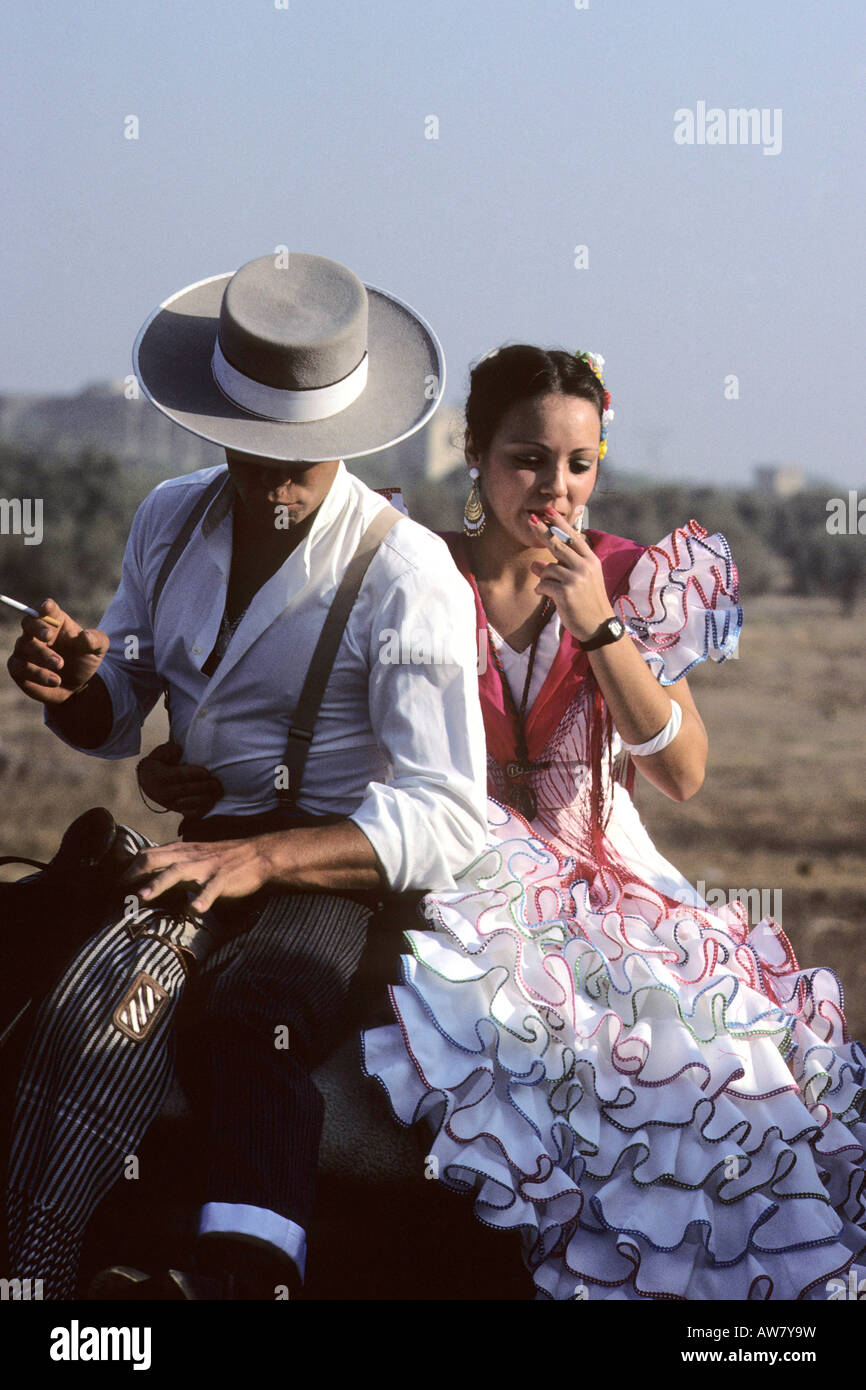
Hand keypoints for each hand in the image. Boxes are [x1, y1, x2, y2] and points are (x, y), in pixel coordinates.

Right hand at [6, 598, 108, 703]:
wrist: (77, 686)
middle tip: (48, 636)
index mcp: (55, 621)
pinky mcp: (18, 667)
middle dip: (37, 628)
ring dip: (42, 655)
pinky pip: (19, 667)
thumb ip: (95, 640)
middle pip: (29, 623)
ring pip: (25, 646)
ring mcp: (25, 649)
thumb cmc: (84, 660)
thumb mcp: (97, 649)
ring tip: (61, 665)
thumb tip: (86, 635)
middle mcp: (36, 632)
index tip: (47, 607)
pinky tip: (55, 680)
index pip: (47, 609)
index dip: (45, 607)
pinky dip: (37, 674)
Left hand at [121, 836, 273, 912]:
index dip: (129, 869)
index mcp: (181, 851)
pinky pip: (211, 888)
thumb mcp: (195, 856)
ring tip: (145, 896)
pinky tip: (196, 909)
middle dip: (135, 873)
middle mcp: (190, 856)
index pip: (148, 854)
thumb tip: (148, 875)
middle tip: (120, 890)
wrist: (258, 854)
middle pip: (156, 858)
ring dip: (159, 882)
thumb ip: (173, 863)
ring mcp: (206, 867)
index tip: (114, 885)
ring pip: (178, 870)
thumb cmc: (224, 859)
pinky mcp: (223, 878)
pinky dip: (203, 898)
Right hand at [138, 741, 223, 816]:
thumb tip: (179, 750)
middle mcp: (164, 792)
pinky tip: (212, 803)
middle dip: (204, 786)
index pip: (178, 776)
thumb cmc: (158, 764)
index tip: (207, 772)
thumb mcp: (158, 754)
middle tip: (216, 783)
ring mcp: (170, 803)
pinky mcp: (176, 810)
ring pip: (190, 804)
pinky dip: (202, 810)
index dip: (194, 774)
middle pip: (186, 790)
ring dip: (206, 799)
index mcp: (160, 776)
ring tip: (218, 792)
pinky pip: (190, 813)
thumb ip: (167, 750)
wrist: (147, 782)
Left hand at [528, 510, 614, 641]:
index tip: (548, 512)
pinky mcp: (567, 592)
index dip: (560, 524)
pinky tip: (543, 593)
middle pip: (559, 544)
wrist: (598, 626)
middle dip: (543, 531)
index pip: (573, 537)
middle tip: (530, 519)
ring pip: (549, 568)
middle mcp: (585, 566)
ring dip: (544, 576)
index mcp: (591, 560)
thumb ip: (560, 569)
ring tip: (548, 586)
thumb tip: (535, 563)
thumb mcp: (579, 582)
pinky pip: (544, 583)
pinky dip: (541, 588)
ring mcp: (576, 579)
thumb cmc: (588, 602)